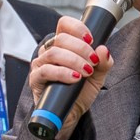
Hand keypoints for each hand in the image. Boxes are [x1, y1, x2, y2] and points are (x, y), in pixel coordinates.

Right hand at [28, 15, 112, 138]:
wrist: (70, 115)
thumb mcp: (97, 77)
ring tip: (86, 71)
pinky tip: (75, 78)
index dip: (77, 27)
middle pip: (61, 38)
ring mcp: (40, 64)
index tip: (91, 39)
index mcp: (62, 45)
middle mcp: (49, 51)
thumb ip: (103, 63)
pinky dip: (62, 73)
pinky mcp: (36, 80)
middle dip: (81, 48)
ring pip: (54, 53)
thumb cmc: (80, 93)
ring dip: (74, 60)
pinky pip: (46, 71)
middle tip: (92, 62)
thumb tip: (104, 49)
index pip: (64, 25)